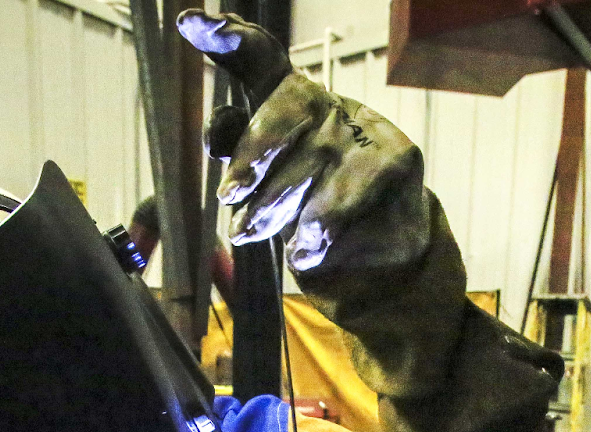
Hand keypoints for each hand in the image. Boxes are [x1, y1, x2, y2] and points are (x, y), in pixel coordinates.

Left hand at [177, 9, 430, 276]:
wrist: (383, 250)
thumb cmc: (315, 206)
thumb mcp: (270, 182)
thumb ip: (241, 152)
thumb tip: (216, 139)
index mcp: (295, 100)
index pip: (261, 58)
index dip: (230, 40)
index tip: (191, 23)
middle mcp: (332, 105)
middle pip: (288, 109)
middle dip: (255, 156)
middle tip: (231, 200)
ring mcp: (369, 129)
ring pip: (315, 160)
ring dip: (280, 208)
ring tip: (261, 237)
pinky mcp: (398, 161)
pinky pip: (347, 198)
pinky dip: (318, 231)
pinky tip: (307, 249)